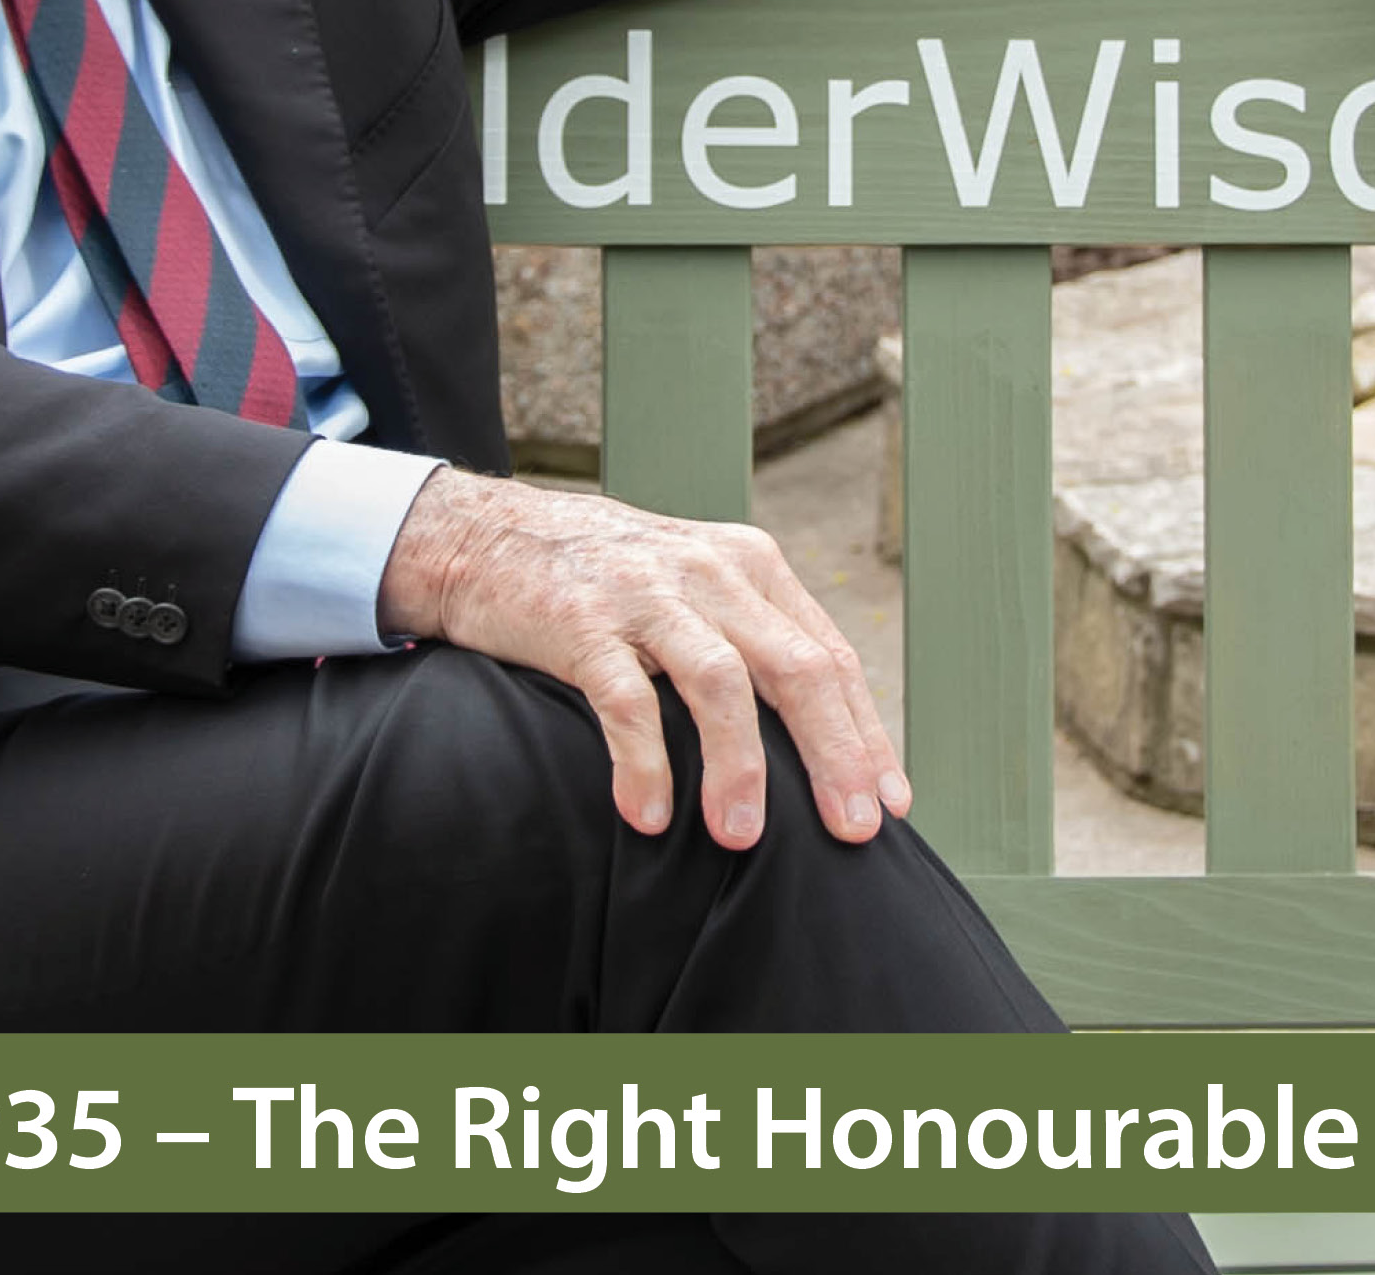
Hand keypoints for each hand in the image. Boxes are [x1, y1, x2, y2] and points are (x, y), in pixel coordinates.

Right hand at [378, 471, 908, 850]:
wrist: (487, 537)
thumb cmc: (606, 582)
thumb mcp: (695, 590)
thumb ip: (752, 644)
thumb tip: (818, 743)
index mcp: (751, 567)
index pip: (830, 656)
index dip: (864, 733)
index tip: (887, 803)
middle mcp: (710, 573)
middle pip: (797, 669)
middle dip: (833, 755)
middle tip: (850, 830)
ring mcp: (645, 595)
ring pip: (721, 683)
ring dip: (741, 767)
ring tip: (744, 838)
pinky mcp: (581, 624)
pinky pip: (626, 701)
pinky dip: (644, 762)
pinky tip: (650, 815)